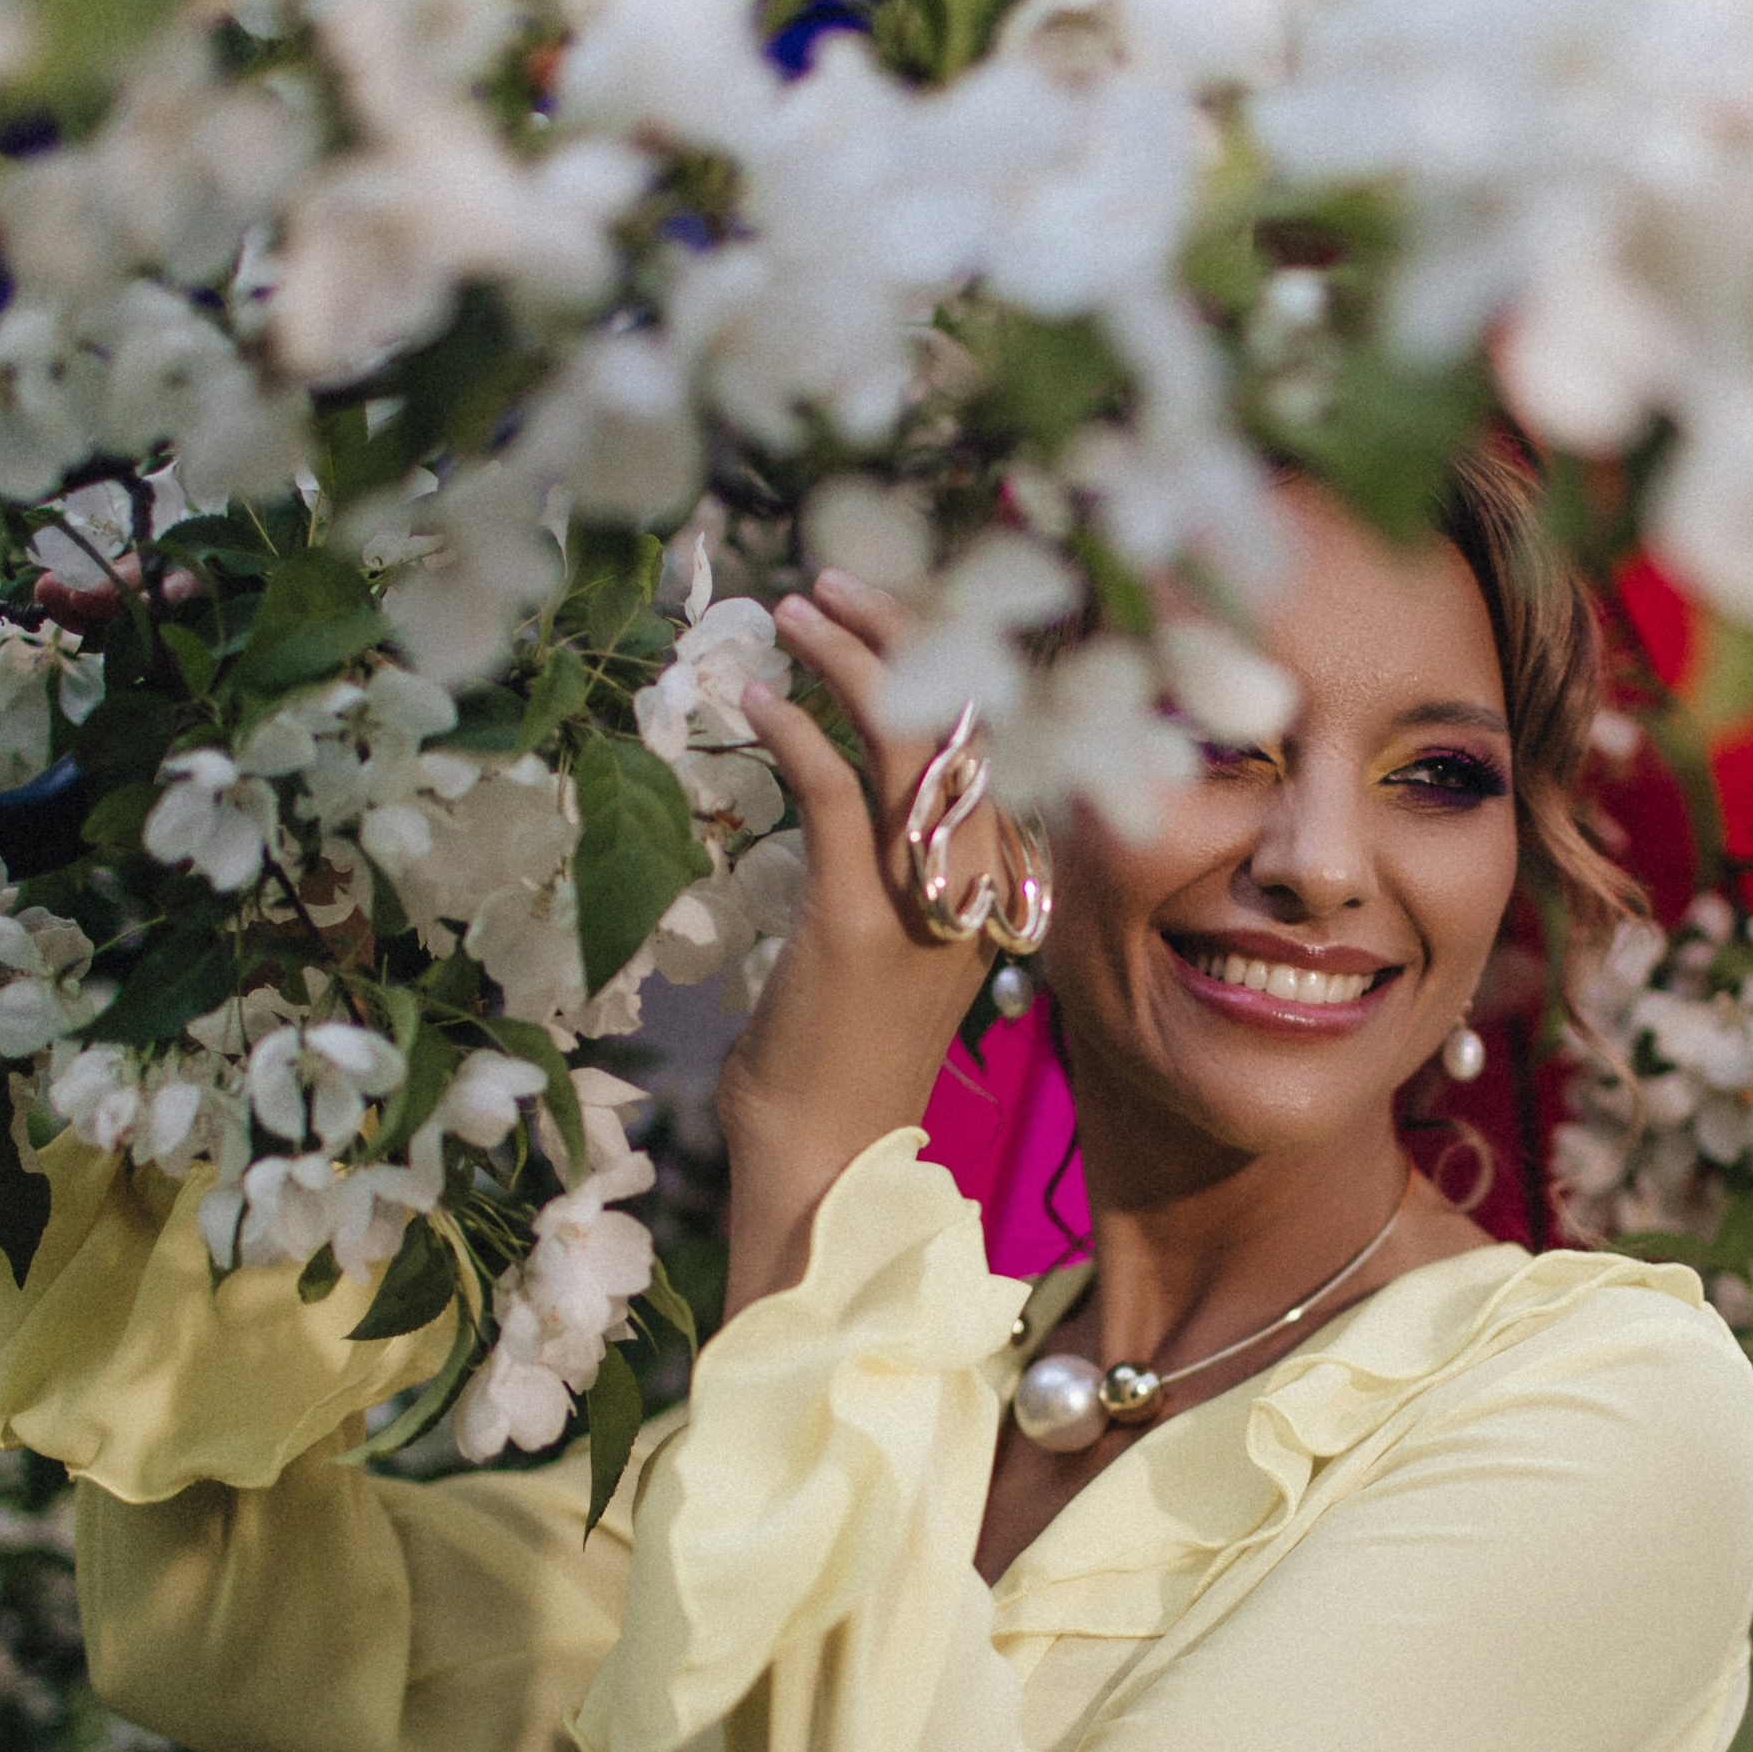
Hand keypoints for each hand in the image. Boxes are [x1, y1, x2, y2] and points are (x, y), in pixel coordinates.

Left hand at [719, 570, 1006, 1317]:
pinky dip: (797, 735)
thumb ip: (880, 872)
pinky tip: (755, 700)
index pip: (997, 741)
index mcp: (996, 888)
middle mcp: (977, 888)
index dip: (951, 659)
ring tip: (793, 609)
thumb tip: (839, 790)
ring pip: (916, 745)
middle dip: (908, 630)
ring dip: (851, 660)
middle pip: (972, 721)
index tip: (884, 606)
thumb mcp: (879, 950)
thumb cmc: (835, 1064)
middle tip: (834, 584)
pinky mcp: (858, 927)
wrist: (825, 1167)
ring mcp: (924, 908)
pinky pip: (839, 800)